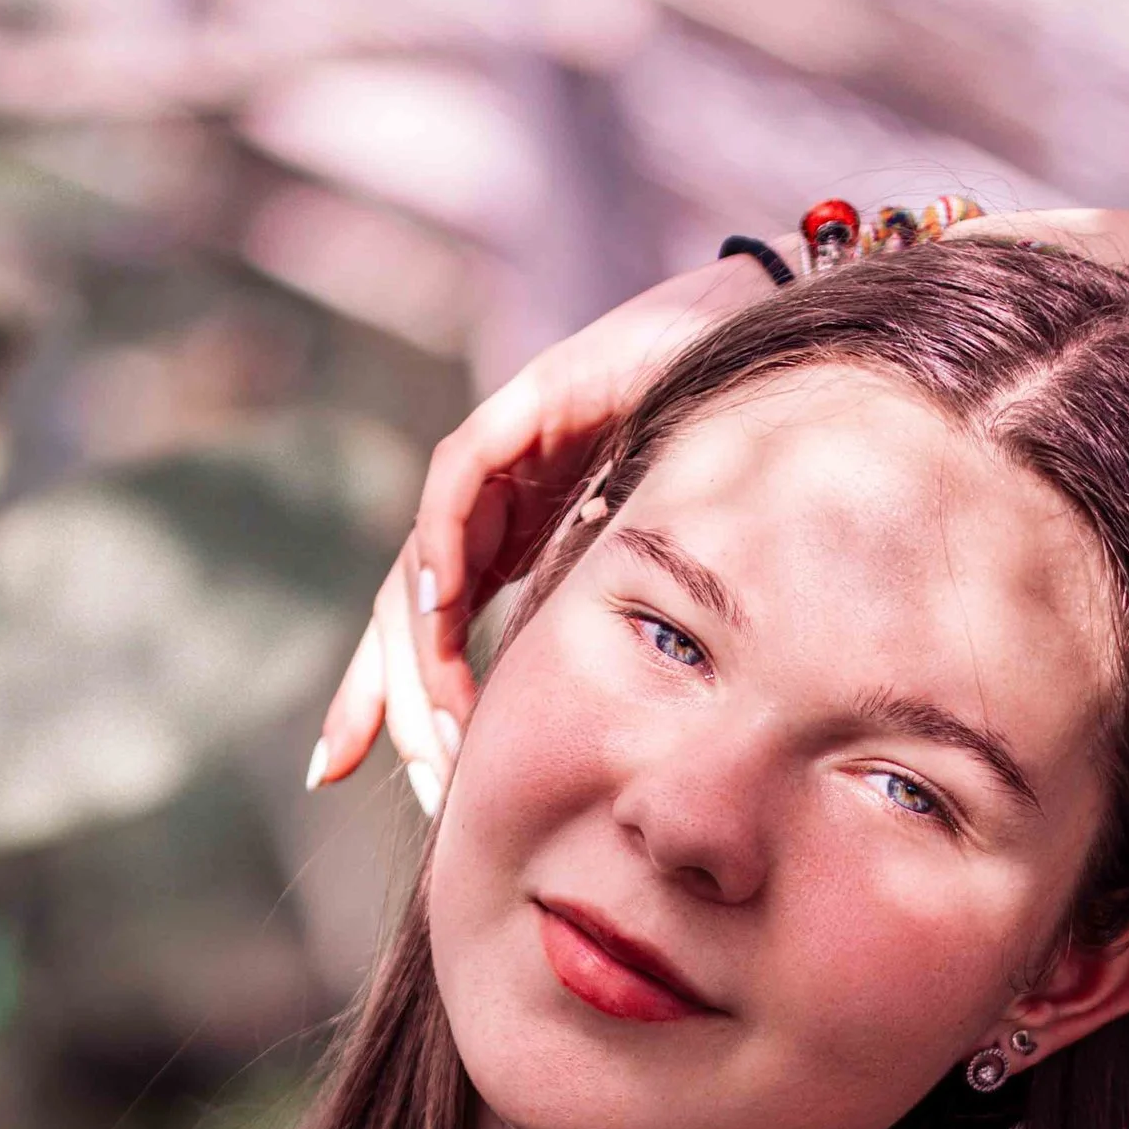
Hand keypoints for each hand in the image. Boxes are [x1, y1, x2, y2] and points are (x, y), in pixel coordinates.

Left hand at [308, 252, 776, 808]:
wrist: (779, 355)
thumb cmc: (740, 463)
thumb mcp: (666, 580)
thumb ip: (621, 636)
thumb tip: (615, 737)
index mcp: (518, 543)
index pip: (431, 631)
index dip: (386, 699)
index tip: (349, 772)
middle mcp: (495, 503)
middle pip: (408, 611)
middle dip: (383, 696)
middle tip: (373, 772)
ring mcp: (505, 454)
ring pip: (422, 564)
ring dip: (421, 654)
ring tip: (438, 730)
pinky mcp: (528, 404)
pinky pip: (460, 483)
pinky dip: (443, 545)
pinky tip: (442, 609)